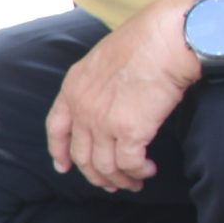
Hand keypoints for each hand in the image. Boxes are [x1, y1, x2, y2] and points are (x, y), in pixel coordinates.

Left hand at [45, 0, 200, 191]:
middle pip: (81, 155)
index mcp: (72, 88)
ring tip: (135, 181)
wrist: (166, 39)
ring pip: (103, 167)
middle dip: (95, 175)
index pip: (56, 128)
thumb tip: (109, 103)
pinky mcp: (129, 132)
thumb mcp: (103, 59)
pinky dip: (138, 172)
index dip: (59, 151)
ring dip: (120, 179)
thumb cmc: (145, 41)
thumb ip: (97, 84)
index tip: (64, 167)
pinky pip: (128, 165)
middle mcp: (82, 108)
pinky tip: (148, 170)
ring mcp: (102, 122)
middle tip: (111, 183)